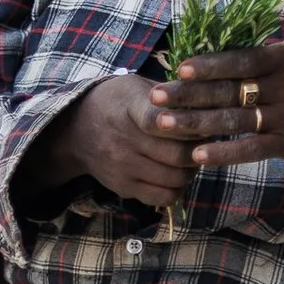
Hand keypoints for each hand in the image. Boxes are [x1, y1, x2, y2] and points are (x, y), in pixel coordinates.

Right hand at [20, 75, 196, 208]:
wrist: (77, 128)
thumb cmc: (117, 102)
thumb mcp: (137, 86)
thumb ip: (169, 94)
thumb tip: (206, 102)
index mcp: (129, 107)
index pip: (153, 119)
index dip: (178, 124)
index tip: (195, 124)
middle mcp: (124, 139)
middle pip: (176, 154)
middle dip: (199, 151)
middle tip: (203, 144)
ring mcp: (123, 166)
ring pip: (175, 178)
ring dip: (191, 170)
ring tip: (190, 159)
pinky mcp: (123, 187)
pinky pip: (163, 197)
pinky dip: (177, 188)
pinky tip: (175, 175)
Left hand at [149, 42, 283, 172]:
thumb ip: (253, 55)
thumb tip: (203, 46)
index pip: (243, 61)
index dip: (211, 65)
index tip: (180, 68)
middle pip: (231, 92)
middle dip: (190, 95)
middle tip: (156, 98)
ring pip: (234, 121)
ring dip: (195, 124)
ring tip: (163, 124)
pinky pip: (250, 150)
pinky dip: (223, 153)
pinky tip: (196, 154)